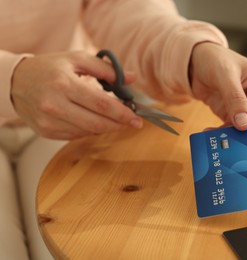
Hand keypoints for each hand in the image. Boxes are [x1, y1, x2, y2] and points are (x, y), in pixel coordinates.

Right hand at [11, 51, 142, 139]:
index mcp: (64, 84)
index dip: (123, 113)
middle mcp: (54, 105)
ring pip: (88, 132)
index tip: (137, 118)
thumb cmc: (49, 68)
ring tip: (115, 119)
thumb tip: (131, 78)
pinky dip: (90, 130)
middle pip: (97, 123)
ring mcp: (49, 121)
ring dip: (106, 127)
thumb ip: (105, 68)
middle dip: (119, 124)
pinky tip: (94, 120)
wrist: (15, 82)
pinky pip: (76, 136)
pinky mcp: (46, 132)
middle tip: (134, 123)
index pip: (102, 104)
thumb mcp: (75, 59)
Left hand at [190, 43, 246, 142]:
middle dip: (244, 135)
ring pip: (246, 130)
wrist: (196, 61)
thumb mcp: (225, 76)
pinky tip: (209, 133)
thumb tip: (245, 124)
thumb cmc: (214, 59)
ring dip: (231, 136)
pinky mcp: (237, 114)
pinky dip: (223, 133)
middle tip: (229, 143)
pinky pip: (233, 129)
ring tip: (214, 138)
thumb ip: (235, 99)